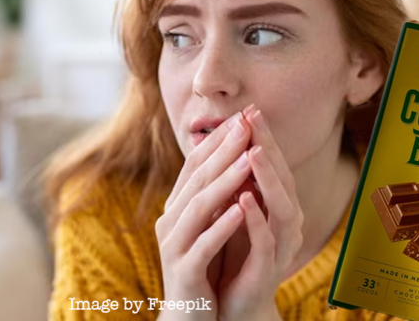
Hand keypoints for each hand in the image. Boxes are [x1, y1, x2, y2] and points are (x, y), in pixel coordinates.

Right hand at [155, 110, 253, 319]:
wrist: (190, 317)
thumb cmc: (203, 268)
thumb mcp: (207, 226)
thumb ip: (213, 196)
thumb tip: (234, 157)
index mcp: (176, 207)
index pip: (194, 165)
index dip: (218, 140)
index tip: (241, 117)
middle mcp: (170, 221)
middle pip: (196, 178)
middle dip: (223, 150)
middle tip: (245, 124)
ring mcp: (174, 245)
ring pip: (198, 206)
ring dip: (225, 180)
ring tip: (248, 158)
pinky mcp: (183, 270)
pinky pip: (203, 243)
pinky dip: (223, 224)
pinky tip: (242, 208)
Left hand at [216, 106, 303, 320]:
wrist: (232, 300)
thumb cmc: (234, 249)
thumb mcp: (233, 209)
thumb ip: (237, 180)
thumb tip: (226, 140)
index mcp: (277, 205)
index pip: (273, 164)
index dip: (263, 137)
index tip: (249, 109)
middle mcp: (286, 221)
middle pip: (282, 177)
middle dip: (268, 147)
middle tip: (254, 119)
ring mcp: (281, 244)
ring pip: (282, 207)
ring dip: (268, 178)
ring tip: (254, 153)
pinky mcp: (269, 268)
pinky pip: (266, 241)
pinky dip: (256, 219)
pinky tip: (244, 200)